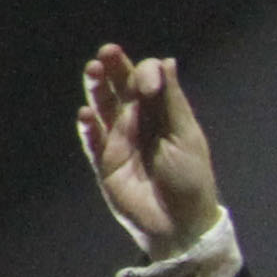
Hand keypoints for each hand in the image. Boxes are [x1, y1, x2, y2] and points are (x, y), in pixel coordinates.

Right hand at [76, 46, 222, 250]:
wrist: (181, 224)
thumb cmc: (190, 179)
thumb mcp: (185, 136)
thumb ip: (171, 101)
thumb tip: (166, 61)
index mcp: (161, 115)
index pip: (147, 83)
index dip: (145, 73)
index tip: (148, 79)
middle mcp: (137, 124)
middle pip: (120, 89)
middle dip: (114, 70)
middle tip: (107, 52)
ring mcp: (119, 143)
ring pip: (103, 109)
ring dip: (97, 90)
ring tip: (93, 70)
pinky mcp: (105, 164)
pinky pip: (92, 142)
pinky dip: (88, 127)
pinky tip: (85, 113)